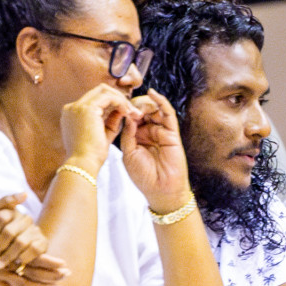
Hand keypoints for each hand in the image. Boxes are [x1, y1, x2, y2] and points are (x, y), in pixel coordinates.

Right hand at [59, 83, 134, 169]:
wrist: (83, 164)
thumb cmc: (92, 155)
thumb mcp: (104, 134)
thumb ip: (111, 120)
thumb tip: (122, 109)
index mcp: (73, 114)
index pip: (95, 99)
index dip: (112, 103)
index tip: (127, 112)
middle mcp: (72, 107)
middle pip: (99, 91)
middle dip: (118, 98)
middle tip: (132, 110)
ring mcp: (77, 106)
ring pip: (104, 90)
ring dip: (121, 100)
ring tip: (132, 112)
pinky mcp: (86, 108)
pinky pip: (108, 97)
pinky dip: (120, 102)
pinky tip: (127, 112)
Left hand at [121, 89, 190, 210]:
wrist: (160, 191)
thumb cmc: (143, 176)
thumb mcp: (128, 153)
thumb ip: (127, 133)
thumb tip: (126, 114)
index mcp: (137, 137)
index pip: (130, 117)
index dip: (123, 109)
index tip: (113, 103)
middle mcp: (149, 132)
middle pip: (142, 110)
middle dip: (133, 104)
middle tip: (125, 103)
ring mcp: (161, 131)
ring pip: (154, 109)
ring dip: (144, 103)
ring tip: (136, 103)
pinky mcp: (172, 133)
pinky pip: (168, 113)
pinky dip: (161, 102)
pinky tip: (152, 94)